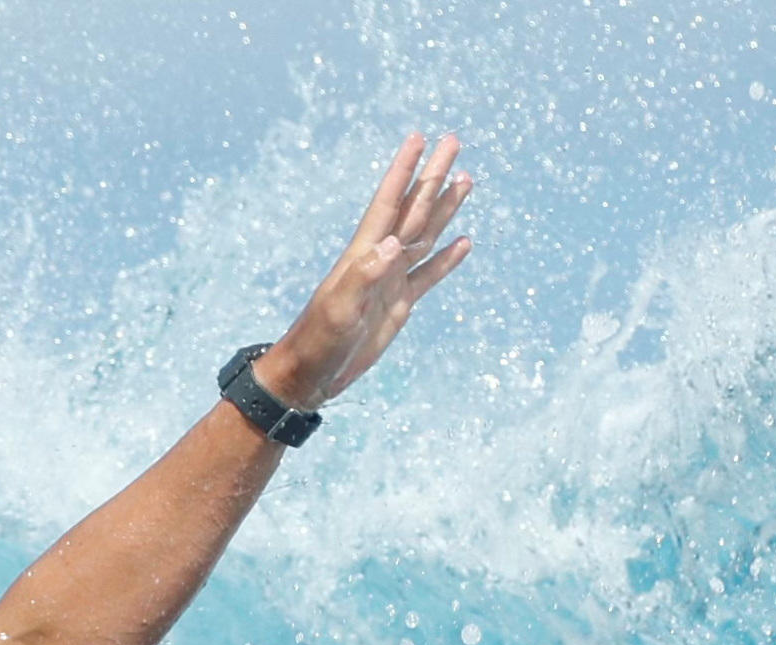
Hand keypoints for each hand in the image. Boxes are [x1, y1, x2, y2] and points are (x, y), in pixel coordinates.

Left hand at [251, 132, 473, 410]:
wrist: (311, 375)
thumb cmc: (318, 341)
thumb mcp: (339, 310)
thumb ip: (364, 276)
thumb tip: (392, 243)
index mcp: (364, 255)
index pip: (389, 202)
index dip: (403, 170)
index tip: (418, 138)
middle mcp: (379, 260)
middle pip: (413, 209)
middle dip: (432, 176)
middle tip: (452, 142)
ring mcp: (391, 282)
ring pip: (425, 235)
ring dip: (444, 208)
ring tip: (465, 180)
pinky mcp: (398, 305)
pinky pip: (428, 275)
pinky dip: (446, 259)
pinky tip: (463, 243)